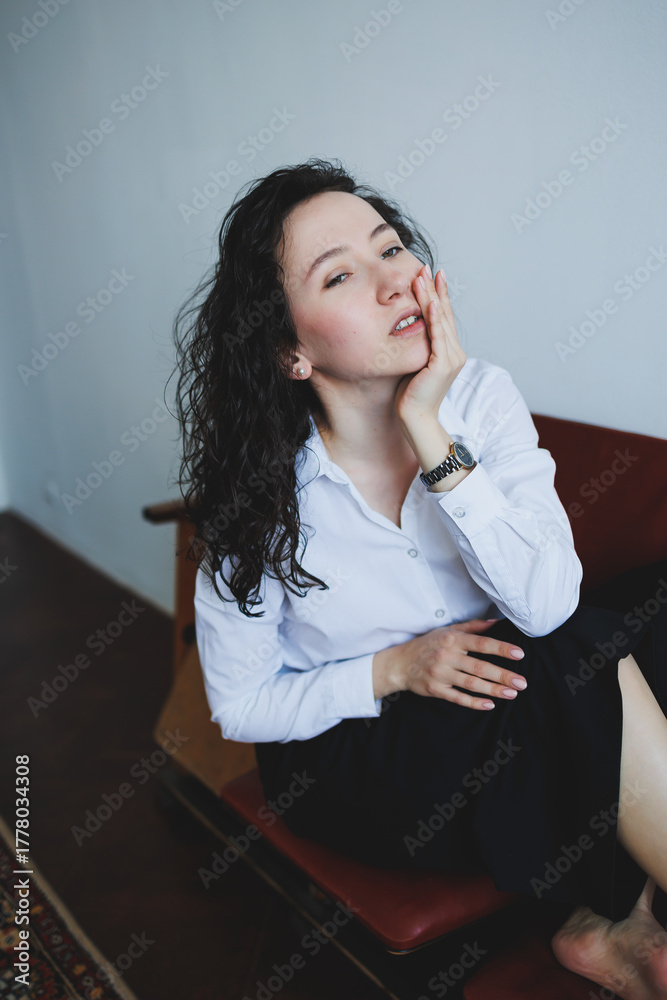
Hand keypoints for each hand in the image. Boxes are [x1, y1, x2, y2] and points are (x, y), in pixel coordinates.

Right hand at [393, 618, 526, 709]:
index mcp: (452, 639)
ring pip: (471, 684)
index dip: (501, 649)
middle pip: (479, 667)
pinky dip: (474, 702)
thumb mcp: (447, 630)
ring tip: (512, 694)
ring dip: (493, 690)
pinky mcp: (436, 690)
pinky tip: (489, 704)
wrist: (400, 663)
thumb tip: (496, 622)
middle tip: (522, 682)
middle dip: (502, 675)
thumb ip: (472, 627)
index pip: (481, 643)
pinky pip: (457, 697)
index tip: (519, 654)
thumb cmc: (428, 645)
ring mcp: (440, 674)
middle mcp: (447, 656)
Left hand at [394, 264, 466, 423]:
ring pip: (440, 321)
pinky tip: (431, 303)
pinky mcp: (443, 365)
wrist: (415, 418)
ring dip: (432, 297)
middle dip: (434, 290)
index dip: (437, 295)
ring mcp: (451, 358)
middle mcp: (455, 352)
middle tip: (426, 267)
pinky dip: (435, 319)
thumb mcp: (414, 363)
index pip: (442, 317)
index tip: (430, 276)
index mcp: (449, 352)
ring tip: (424, 277)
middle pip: (443, 314)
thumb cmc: (410, 395)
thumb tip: (406, 328)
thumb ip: (416, 346)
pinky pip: (438, 337)